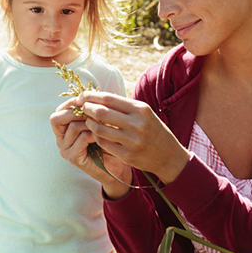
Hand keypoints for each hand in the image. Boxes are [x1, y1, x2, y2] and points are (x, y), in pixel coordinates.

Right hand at [50, 98, 132, 198]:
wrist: (116, 167)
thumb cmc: (108, 142)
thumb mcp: (98, 123)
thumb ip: (91, 111)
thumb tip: (88, 93)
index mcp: (64, 129)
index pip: (59, 110)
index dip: (72, 103)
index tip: (87, 99)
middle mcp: (61, 138)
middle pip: (57, 118)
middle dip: (76, 111)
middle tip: (93, 112)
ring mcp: (65, 149)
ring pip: (73, 126)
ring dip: (90, 123)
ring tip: (103, 125)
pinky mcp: (73, 157)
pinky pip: (82, 138)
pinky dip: (94, 134)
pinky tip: (103, 137)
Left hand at [77, 91, 191, 183]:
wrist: (169, 156)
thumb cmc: (153, 130)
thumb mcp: (144, 113)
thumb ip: (123, 106)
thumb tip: (97, 97)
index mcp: (140, 109)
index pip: (108, 98)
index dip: (91, 96)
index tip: (82, 96)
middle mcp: (137, 124)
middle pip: (101, 112)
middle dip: (87, 109)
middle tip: (81, 108)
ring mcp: (132, 141)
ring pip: (99, 129)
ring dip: (89, 123)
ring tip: (88, 121)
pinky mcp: (127, 155)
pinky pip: (103, 143)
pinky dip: (96, 136)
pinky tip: (95, 133)